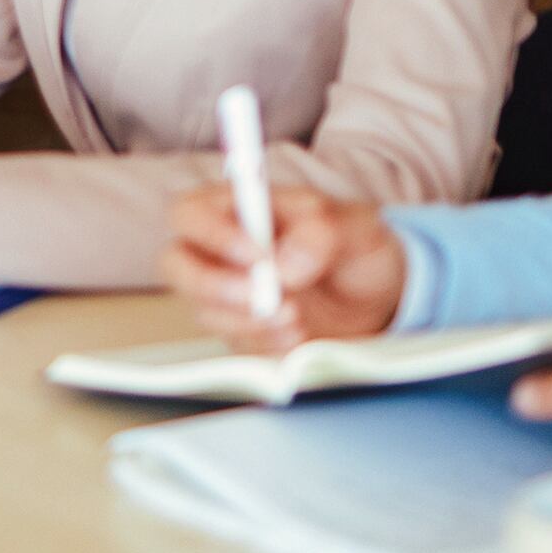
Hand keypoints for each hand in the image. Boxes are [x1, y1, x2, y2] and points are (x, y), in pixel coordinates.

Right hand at [163, 184, 406, 352]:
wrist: (375, 295)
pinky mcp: (241, 332)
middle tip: (264, 297)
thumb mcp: (353, 225)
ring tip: (298, 318)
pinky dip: (266, 345)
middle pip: (176, 265)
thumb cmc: (351, 244)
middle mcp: (217, 250)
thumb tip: (284, 266)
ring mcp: (224, 294)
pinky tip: (298, 336)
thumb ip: (320, 233)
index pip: (190, 213)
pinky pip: (234, 344)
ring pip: (204, 310)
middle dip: (215, 286)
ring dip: (248, 320)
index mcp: (233, 208)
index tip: (259, 257)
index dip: (212, 235)